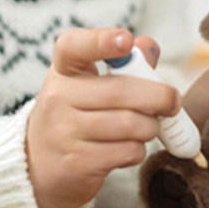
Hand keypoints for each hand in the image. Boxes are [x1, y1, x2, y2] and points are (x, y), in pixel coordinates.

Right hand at [27, 27, 182, 207]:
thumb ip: (122, 64)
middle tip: (172, 102)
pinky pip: (127, 151)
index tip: (125, 39)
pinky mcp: (77, 163)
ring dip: (151, 127)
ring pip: (130, 124)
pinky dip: (138, 149)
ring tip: (146, 127)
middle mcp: (57, 98)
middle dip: (159, 97)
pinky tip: (128, 148)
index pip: (74, 47)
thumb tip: (148, 46)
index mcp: (62, 71)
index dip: (101, 41)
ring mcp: (64, 132)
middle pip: (121, 91)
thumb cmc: (73, 117)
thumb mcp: (87, 85)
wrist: (36, 167)